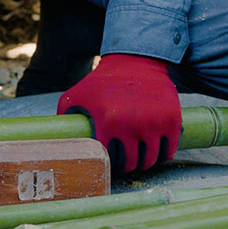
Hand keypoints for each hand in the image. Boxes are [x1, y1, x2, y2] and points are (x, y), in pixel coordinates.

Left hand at [57, 53, 180, 174]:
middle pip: (132, 163)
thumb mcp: (78, 95)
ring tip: (140, 159)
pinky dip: (163, 155)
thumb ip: (65, 116)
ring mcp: (154, 123)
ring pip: (151, 160)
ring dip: (145, 163)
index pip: (109, 159)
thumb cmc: (104, 81)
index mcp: (107, 122)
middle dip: (128, 166)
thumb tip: (55, 137)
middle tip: (126, 164)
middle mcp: (132, 124)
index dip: (109, 165)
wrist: (135, 61)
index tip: (109, 164)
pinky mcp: (172, 119)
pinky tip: (156, 152)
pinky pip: (169, 150)